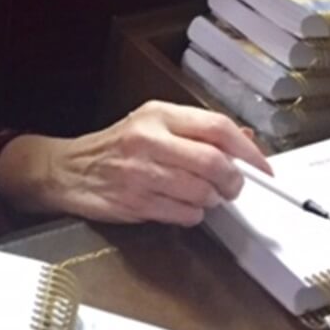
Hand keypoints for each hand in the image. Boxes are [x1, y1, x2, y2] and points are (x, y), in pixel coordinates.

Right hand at [0, 102, 269, 226]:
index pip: (216, 126)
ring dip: (212, 200)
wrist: (67, 169)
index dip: (247, 150)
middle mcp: (148, 139)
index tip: (262, 167)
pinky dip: (193, 215)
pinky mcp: (135, 202)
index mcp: (157, 114)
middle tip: (233, 187)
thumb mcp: (152, 124)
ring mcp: (140, 172)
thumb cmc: (115, 147)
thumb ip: (196, 130)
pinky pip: (185, 215)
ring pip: (202, 192)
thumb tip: (244, 139)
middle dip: (233, 181)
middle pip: (214, 162)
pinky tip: (181, 206)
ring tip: (203, 196)